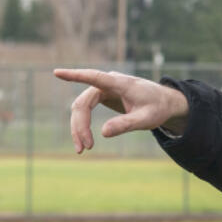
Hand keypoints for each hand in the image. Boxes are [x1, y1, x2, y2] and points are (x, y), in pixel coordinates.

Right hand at [53, 68, 189, 153]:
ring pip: (81, 107)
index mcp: (119, 83)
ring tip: (83, 149)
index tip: (57, 72)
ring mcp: (103, 89)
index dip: (75, 75)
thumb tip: (103, 133)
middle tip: (84, 149)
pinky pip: (85, 109)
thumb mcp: (146, 119)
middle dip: (80, 125)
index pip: (93, 77)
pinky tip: (85, 140)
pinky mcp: (102, 96)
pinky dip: (82, 124)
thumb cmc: (157, 108)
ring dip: (78, 127)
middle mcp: (108, 83)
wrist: (164, 102)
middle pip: (83, 102)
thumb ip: (126, 125)